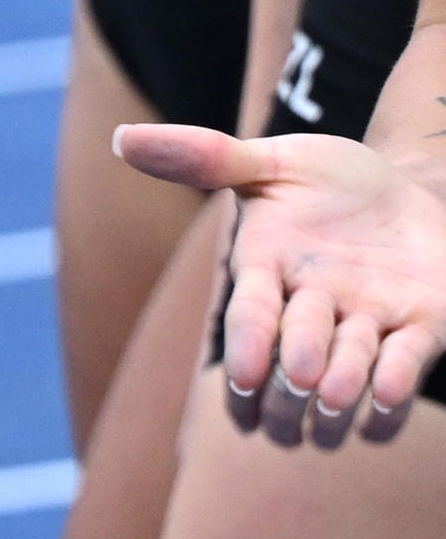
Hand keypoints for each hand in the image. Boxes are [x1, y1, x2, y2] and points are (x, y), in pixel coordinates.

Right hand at [118, 119, 445, 435]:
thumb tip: (123, 138)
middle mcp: (314, 309)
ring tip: (336, 400)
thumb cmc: (334, 180)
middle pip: (293, 368)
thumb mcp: (275, 162)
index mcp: (269, 271)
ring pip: (348, 378)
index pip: (250, 316)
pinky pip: (406, 370)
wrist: (412, 190)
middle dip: (290, 392)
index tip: (244, 378)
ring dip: (341, 395)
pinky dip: (393, 396)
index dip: (248, 346)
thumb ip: (208, 157)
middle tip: (299, 388)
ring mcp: (369, 322)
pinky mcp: (423, 328)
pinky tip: (385, 400)